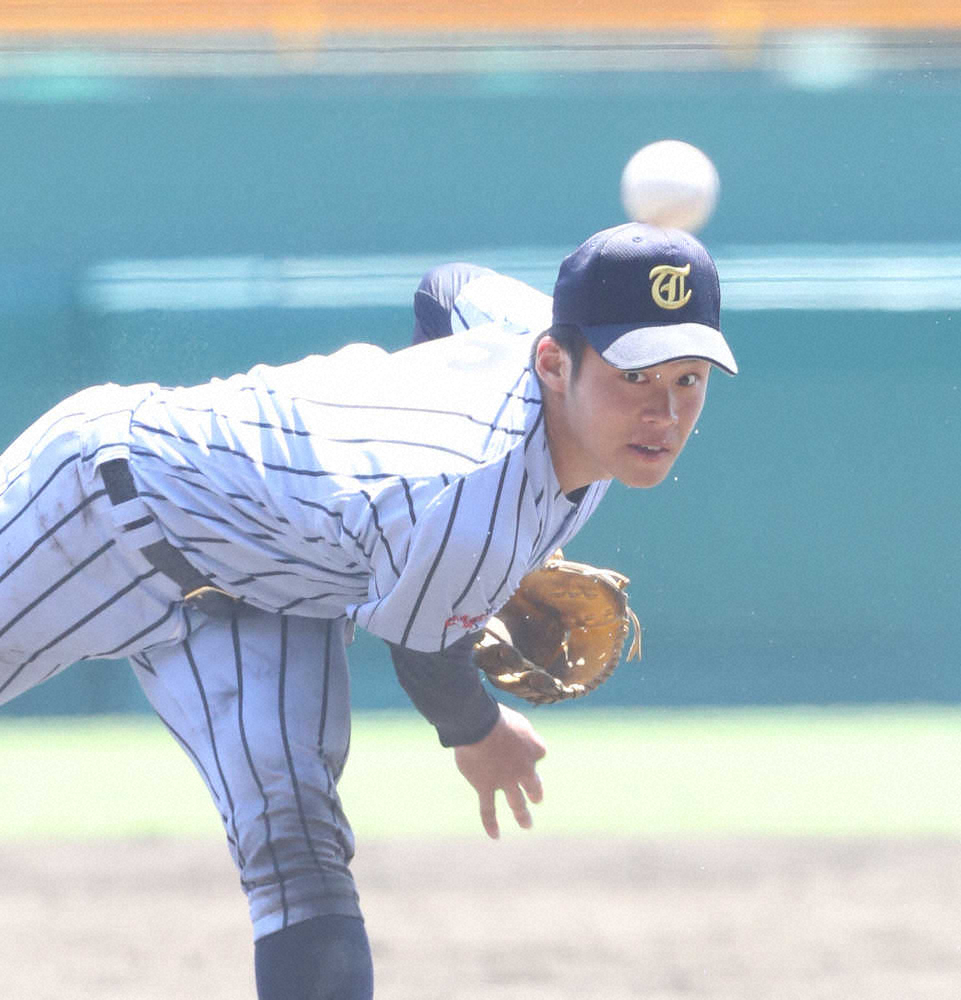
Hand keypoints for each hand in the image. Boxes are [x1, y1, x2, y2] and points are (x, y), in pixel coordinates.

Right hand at [453, 703, 546, 838]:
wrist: (479, 725)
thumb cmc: (495, 715)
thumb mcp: (516, 719)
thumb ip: (520, 731)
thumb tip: (516, 737)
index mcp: (534, 748)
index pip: (538, 754)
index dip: (529, 751)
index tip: (517, 744)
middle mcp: (524, 769)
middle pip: (534, 785)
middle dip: (536, 793)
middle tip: (536, 798)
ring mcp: (505, 780)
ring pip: (517, 803)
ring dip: (522, 815)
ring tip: (527, 824)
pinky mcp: (485, 786)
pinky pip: (488, 809)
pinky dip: (491, 823)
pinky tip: (496, 835)